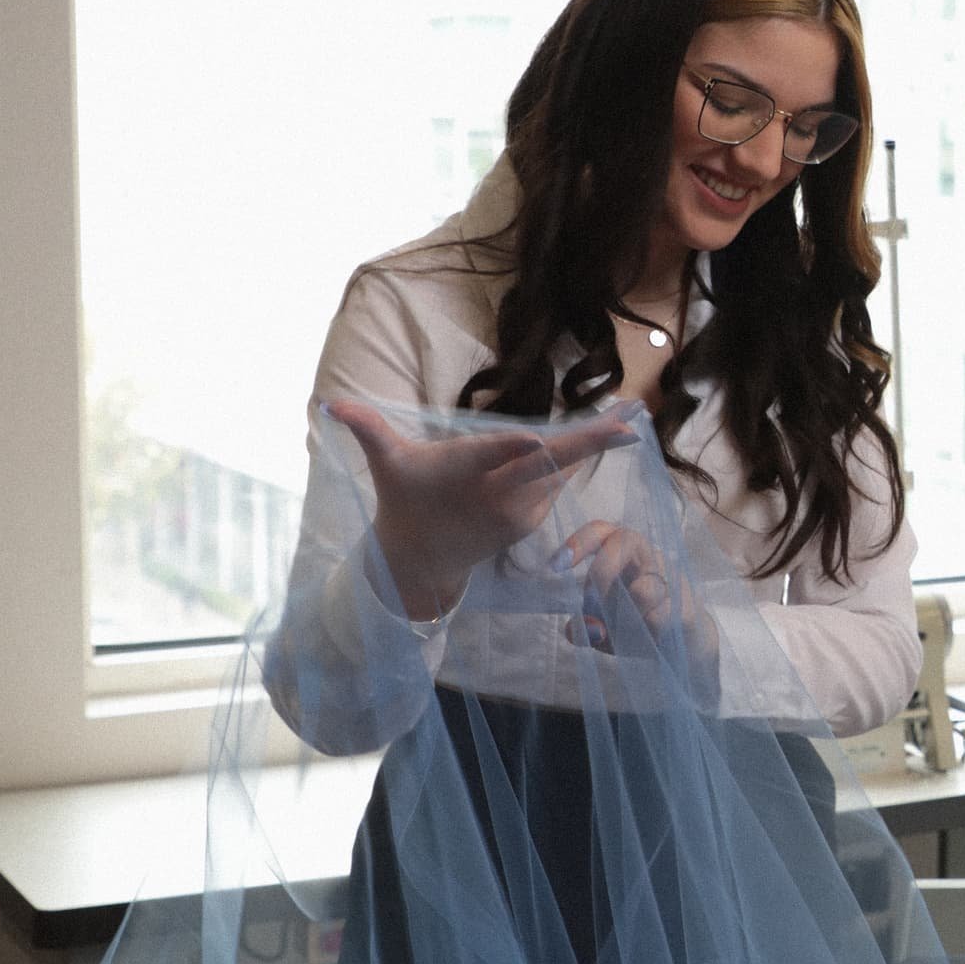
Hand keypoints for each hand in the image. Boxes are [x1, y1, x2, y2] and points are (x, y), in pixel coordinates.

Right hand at [328, 400, 638, 620]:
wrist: (421, 559)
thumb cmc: (405, 498)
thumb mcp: (386, 463)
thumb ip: (368, 429)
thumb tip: (330, 404)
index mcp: (463, 473)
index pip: (495, 457)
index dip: (518, 449)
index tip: (542, 438)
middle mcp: (497, 495)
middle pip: (549, 464)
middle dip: (592, 444)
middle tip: (634, 423)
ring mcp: (520, 511)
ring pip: (562, 470)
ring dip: (596, 446)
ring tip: (631, 418)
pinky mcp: (534, 519)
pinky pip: (559, 483)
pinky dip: (579, 462)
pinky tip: (604, 441)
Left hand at [555, 520, 719, 665]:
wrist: (687, 647)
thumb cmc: (639, 627)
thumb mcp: (604, 630)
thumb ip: (586, 628)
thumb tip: (580, 629)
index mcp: (625, 556)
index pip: (604, 531)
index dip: (579, 541)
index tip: (555, 566)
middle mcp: (650, 559)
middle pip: (628, 539)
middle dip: (603, 569)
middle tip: (593, 600)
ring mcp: (673, 580)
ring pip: (645, 588)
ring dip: (627, 616)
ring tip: (628, 632)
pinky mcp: (687, 607)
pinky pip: (661, 616)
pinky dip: (646, 633)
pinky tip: (650, 639)